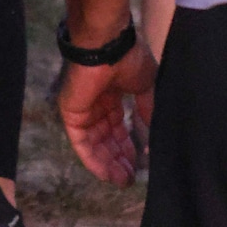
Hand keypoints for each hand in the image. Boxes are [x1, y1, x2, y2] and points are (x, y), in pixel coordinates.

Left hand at [55, 42, 157, 184]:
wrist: (106, 46)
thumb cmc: (128, 59)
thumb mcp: (146, 86)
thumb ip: (148, 109)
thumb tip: (154, 133)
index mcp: (111, 94)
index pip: (117, 126)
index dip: (127, 145)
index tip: (139, 163)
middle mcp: (96, 104)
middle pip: (106, 138)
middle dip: (119, 158)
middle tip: (131, 178)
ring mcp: (82, 110)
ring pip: (95, 144)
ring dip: (108, 164)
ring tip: (123, 180)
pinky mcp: (71, 115)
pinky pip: (81, 143)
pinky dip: (93, 160)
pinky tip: (108, 174)